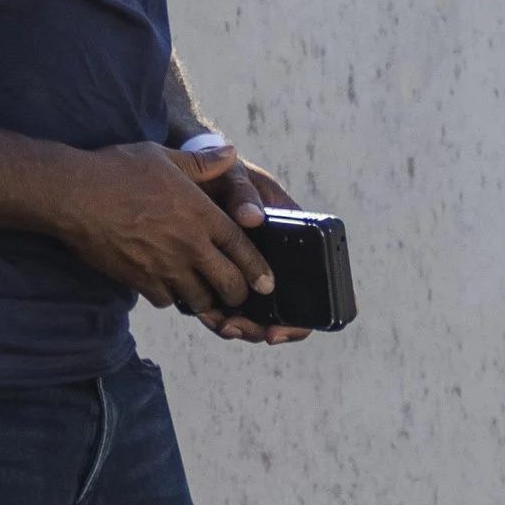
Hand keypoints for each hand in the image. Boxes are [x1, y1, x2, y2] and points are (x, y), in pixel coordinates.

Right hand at [43, 138, 276, 315]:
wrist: (73, 195)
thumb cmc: (119, 170)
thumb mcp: (166, 157)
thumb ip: (203, 163)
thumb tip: (231, 153)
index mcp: (202, 216)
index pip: (242, 250)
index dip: (258, 269)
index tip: (268, 283)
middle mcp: (188, 246)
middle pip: (227, 282)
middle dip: (238, 293)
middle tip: (241, 296)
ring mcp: (162, 267)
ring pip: (197, 298)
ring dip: (206, 299)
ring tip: (209, 296)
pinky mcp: (136, 279)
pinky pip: (164, 300)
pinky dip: (172, 298)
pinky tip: (171, 289)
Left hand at [190, 151, 310, 344]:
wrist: (188, 179)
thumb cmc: (222, 174)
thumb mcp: (237, 176)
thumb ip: (244, 194)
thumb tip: (252, 219)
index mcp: (291, 236)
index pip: (316, 279)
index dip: (312, 311)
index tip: (291, 324)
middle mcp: (271, 260)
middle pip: (284, 309)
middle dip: (267, 327)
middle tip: (252, 330)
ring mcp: (245, 273)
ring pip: (253, 315)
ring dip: (242, 327)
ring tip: (224, 324)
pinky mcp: (218, 279)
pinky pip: (224, 308)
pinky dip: (218, 318)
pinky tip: (207, 315)